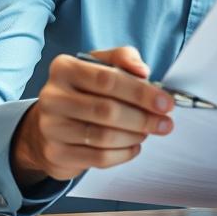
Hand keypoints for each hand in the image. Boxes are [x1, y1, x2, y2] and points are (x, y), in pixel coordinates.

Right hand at [10, 47, 174, 185]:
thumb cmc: (84, 91)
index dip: (142, 93)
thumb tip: (142, 71)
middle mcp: (52, 97)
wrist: (50, 124)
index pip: (109, 80)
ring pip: (104, 136)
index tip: (166, 103)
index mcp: (64, 69)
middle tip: (165, 123)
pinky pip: (99, 157)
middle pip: (107, 110)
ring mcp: (51, 127)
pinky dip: (124, 153)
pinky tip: (134, 146)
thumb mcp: (100, 65)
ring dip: (135, 136)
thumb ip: (123, 58)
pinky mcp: (56, 153)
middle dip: (144, 119)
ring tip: (147, 132)